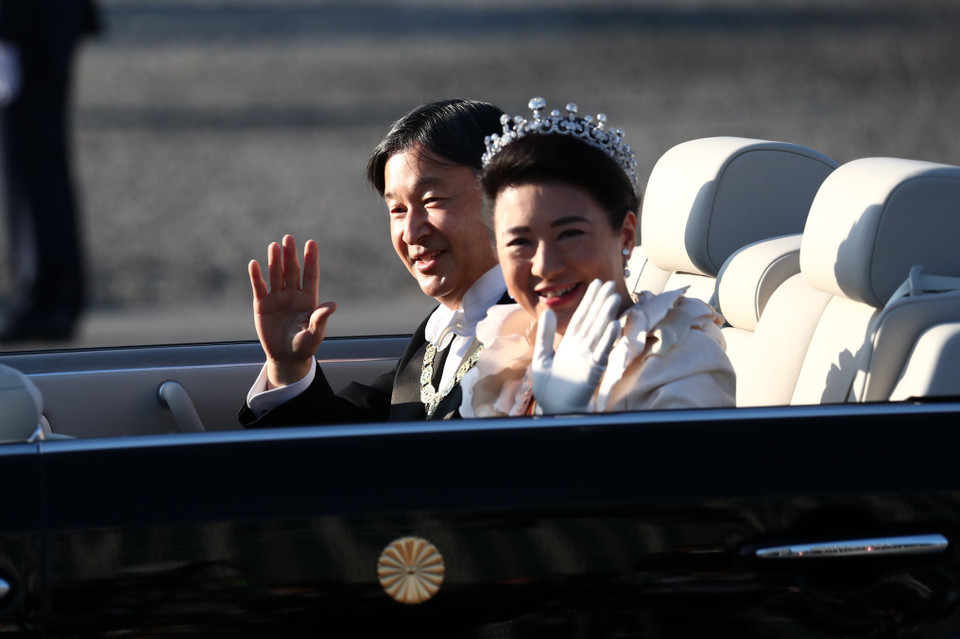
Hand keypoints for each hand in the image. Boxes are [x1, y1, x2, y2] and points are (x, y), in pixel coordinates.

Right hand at [249, 235, 336, 388]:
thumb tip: (333, 305)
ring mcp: (277, 298)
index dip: (311, 259)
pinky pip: (259, 287)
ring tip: (274, 246)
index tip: (311, 243)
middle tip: (288, 238)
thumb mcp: (314, 334)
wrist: (286, 358)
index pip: (310, 275)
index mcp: (308, 299)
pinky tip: (254, 263)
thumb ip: (321, 319)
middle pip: (292, 271)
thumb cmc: (304, 346)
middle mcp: (293, 295)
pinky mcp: (262, 305)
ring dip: (274, 261)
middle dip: (290, 255)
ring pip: (276, 275)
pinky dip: (256, 276)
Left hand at [532, 279, 620, 413]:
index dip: (589, 301)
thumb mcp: (542, 357)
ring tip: (613, 297)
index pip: (581, 318)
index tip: (595, 284)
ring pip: (599, 332)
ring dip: (606, 315)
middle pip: (593, 321)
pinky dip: (608, 339)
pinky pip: (602, 352)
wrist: (556, 410)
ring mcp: (589, 358)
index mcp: (571, 344)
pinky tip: (613, 325)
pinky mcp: (593, 370)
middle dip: (600, 302)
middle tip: (609, 283)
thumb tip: (545, 311)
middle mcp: (582, 348)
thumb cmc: (550, 389)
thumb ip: (544, 335)